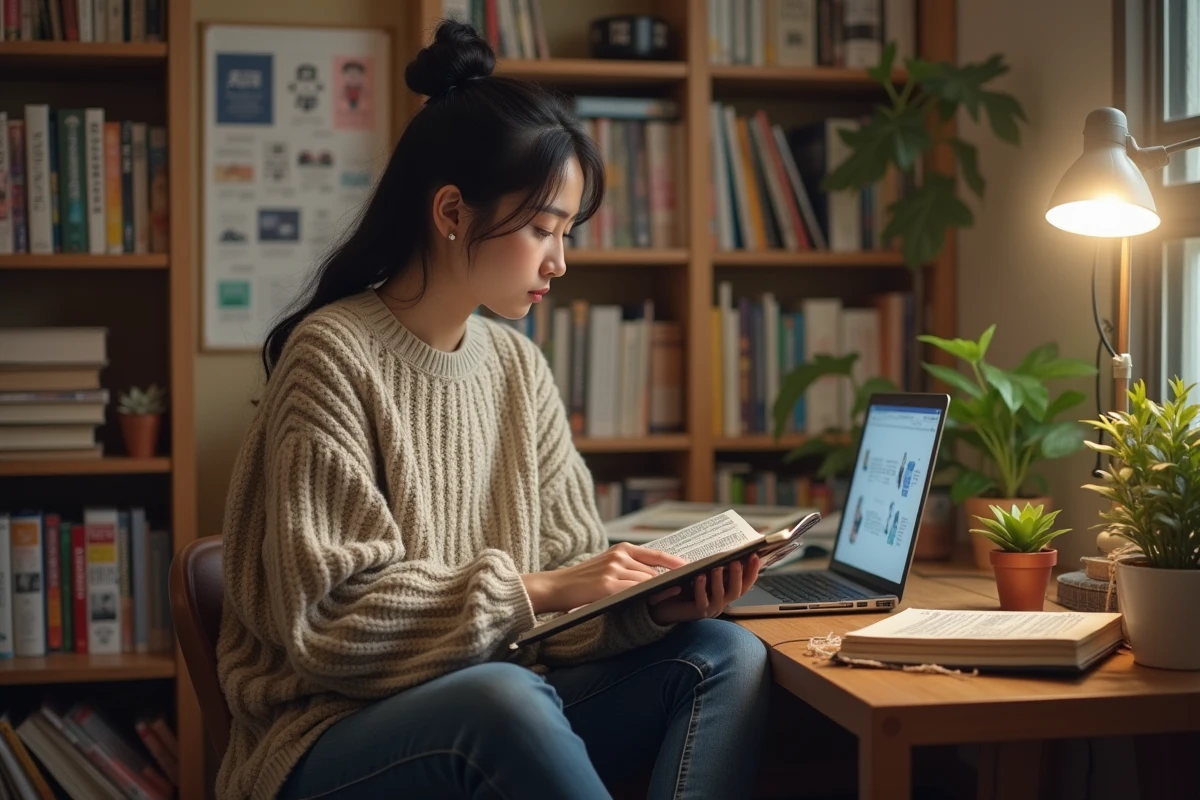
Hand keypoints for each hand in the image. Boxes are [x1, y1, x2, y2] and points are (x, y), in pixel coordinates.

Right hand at [522, 543, 686, 614]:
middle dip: (668, 581)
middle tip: (687, 587)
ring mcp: (614, 569)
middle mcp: (619, 555)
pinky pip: (635, 591)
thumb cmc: (583, 580)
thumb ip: (630, 568)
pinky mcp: (608, 585)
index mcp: (621, 549)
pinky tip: (656, 600)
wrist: (555, 586)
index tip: (693, 567)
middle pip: (654, 571)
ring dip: (660, 590)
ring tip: (674, 594)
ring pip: (647, 581)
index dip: (676, 562)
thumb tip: (657, 577)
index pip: (656, 555)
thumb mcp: (607, 566)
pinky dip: (647, 596)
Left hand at [646, 555, 761, 624]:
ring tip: (716, 567)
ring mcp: (711, 608)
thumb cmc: (686, 585)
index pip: (745, 583)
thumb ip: (717, 565)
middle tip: (735, 561)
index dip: (752, 571)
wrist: (666, 603)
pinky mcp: (697, 612)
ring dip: (719, 580)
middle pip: (736, 591)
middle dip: (737, 575)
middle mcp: (722, 602)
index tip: (755, 556)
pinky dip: (702, 589)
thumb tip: (729, 549)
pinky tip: (700, 577)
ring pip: (721, 596)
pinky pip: (703, 601)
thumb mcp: (704, 572)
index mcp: (726, 592)